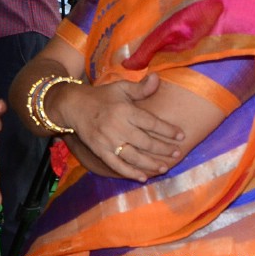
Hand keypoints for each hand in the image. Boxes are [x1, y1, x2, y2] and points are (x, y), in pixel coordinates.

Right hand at [55, 74, 184, 181]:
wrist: (73, 106)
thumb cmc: (102, 97)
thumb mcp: (121, 88)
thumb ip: (140, 88)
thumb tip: (157, 78)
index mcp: (125, 110)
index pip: (151, 122)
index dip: (168, 130)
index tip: (181, 136)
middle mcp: (118, 127)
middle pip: (146, 142)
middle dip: (164, 149)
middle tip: (178, 154)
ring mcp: (108, 141)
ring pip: (134, 157)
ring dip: (151, 164)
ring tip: (164, 168)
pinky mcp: (100, 151)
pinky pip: (117, 165)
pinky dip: (131, 173)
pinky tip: (143, 177)